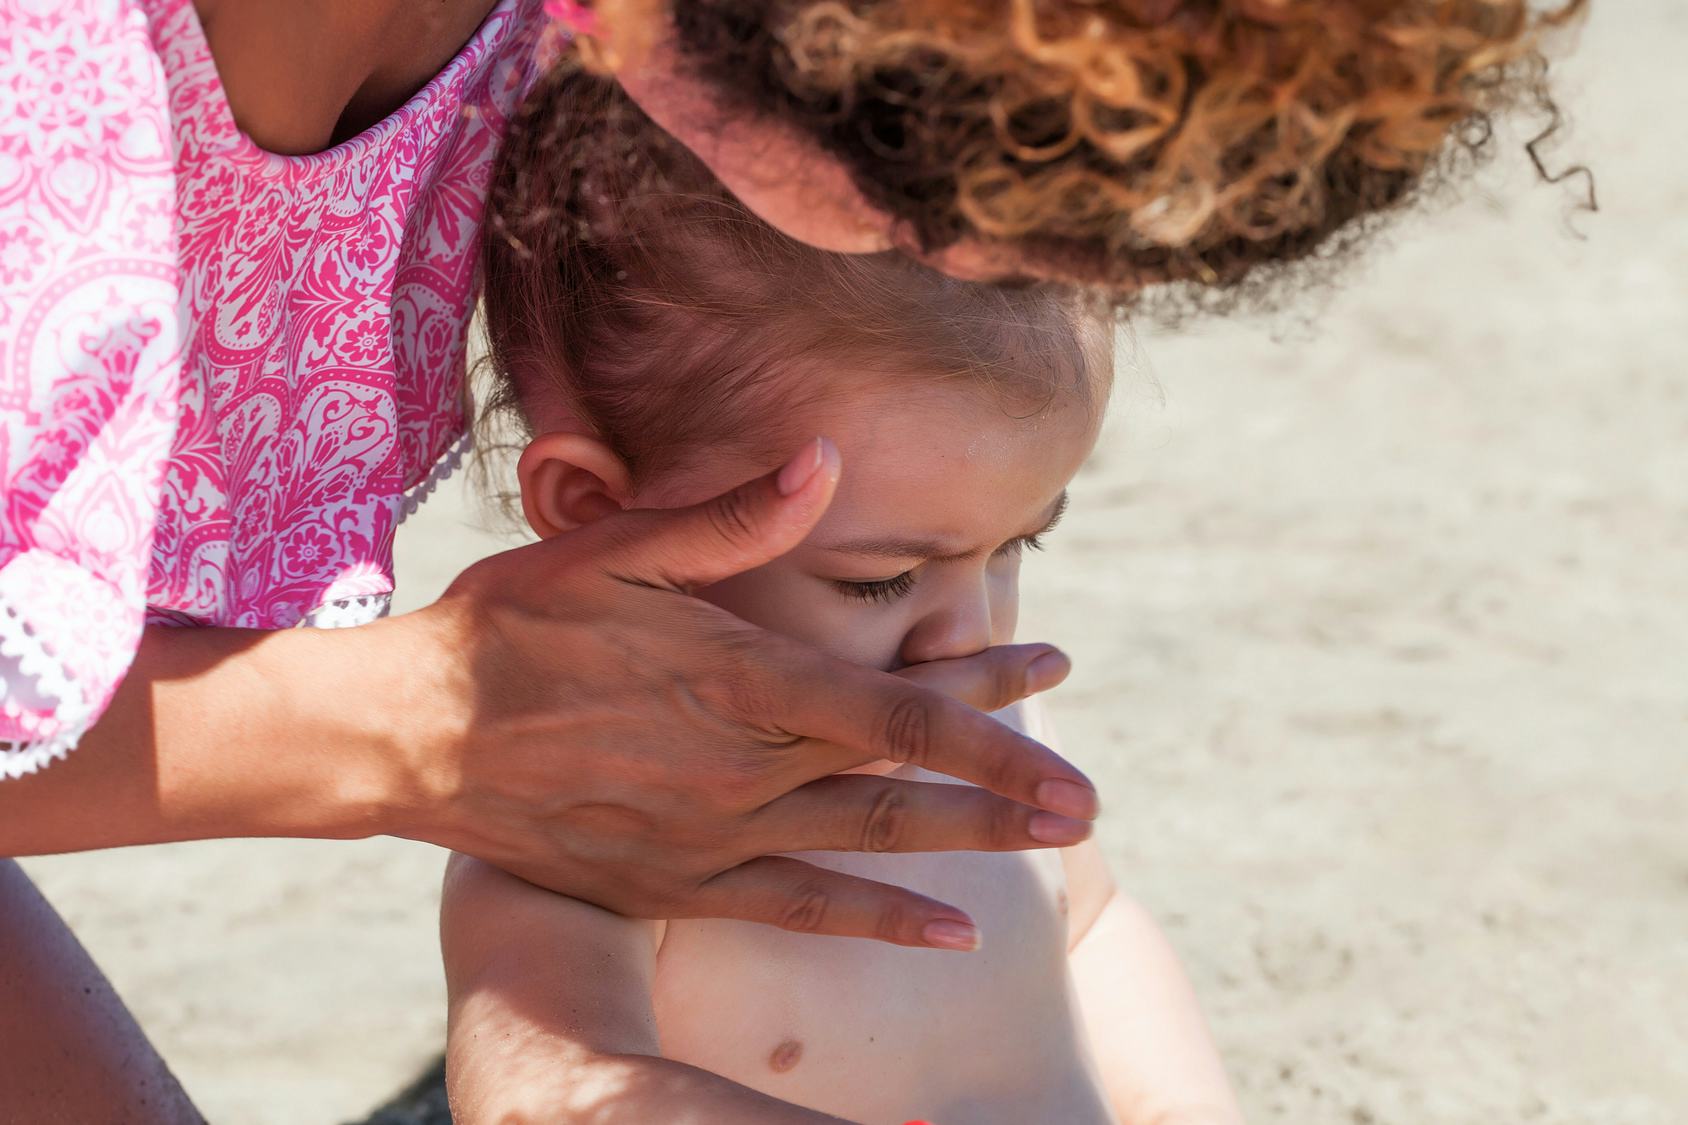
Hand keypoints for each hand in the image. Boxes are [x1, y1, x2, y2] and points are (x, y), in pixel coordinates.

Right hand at [382, 439, 1096, 949]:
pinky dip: (881, 921)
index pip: (897, 702)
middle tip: (1088, 797)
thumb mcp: (614, 551)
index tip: (1058, 683)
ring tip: (1053, 840)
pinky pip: (801, 909)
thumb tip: (825, 458)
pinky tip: (948, 931)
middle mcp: (744, 765)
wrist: (408, 738)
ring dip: (970, 841)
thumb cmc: (512, 629)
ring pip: (871, 841)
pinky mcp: (680, 882)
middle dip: (1008, 783)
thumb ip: (729, 518)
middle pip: (906, 776)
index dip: (989, 700)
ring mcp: (716, 834)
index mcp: (740, 676)